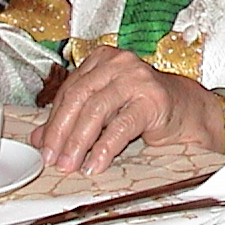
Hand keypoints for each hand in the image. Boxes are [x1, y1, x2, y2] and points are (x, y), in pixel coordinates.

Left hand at [29, 45, 224, 174]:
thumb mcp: (103, 111)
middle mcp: (118, 63)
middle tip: (53, 159)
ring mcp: (137, 78)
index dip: (53, 121)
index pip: (69, 90)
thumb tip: (39, 138)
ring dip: (79, 141)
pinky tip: (96, 164)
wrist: (185, 111)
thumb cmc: (142, 107)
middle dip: (61, 132)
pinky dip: (105, 147)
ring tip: (71, 164)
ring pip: (97, 109)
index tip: (44, 147)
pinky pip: (122, 125)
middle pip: (79, 97)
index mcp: (102, 60)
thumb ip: (73, 118)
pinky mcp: (153, 99)